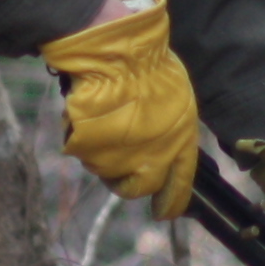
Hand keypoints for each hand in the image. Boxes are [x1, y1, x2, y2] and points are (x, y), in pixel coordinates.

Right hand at [42, 0, 199, 217]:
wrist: (117, 53)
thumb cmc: (150, 65)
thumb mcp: (177, 97)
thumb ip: (173, 128)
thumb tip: (163, 144)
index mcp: (181, 144)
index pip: (179, 185)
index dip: (171, 202)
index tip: (163, 212)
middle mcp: (153, 159)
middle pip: (138, 188)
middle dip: (129, 180)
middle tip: (121, 162)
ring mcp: (119, 159)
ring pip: (107, 170)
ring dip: (104, 154)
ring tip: (105, 124)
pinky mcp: (91, 152)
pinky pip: (84, 151)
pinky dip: (83, 138)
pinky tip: (89, 115)